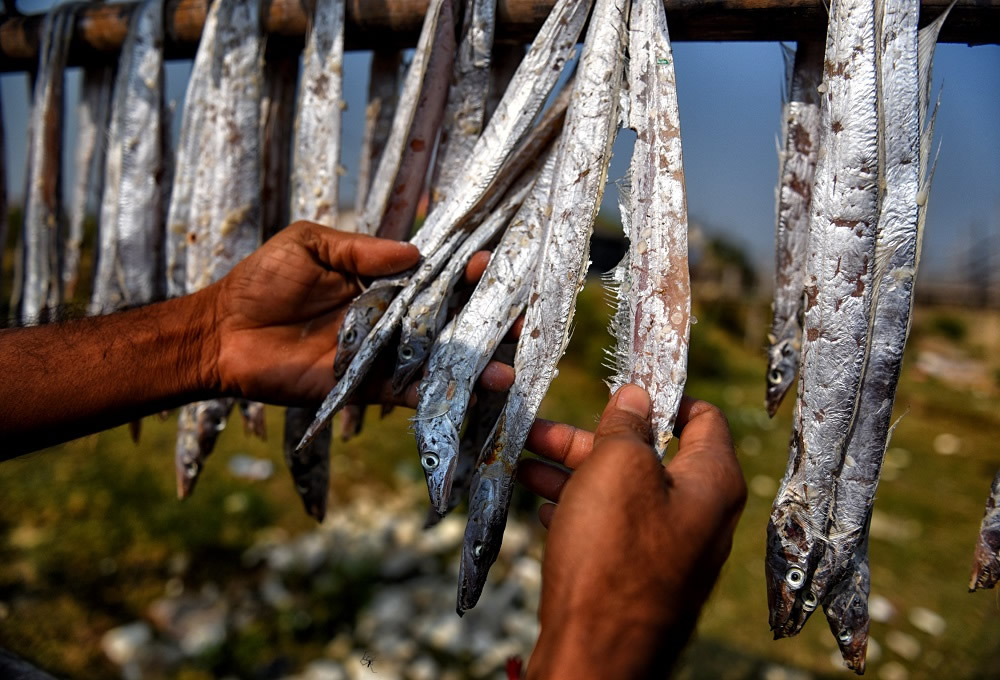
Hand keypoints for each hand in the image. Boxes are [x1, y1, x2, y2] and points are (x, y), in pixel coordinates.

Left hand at [206, 222, 509, 405]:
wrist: (223, 332)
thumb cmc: (262, 281)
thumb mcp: (309, 244)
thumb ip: (360, 249)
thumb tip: (414, 252)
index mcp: (380, 280)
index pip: (433, 274)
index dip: (464, 271)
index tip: (493, 264)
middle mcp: (388, 318)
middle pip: (447, 318)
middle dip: (485, 318)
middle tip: (521, 318)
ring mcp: (380, 354)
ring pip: (437, 357)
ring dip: (474, 361)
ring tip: (510, 364)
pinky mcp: (365, 385)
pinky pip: (408, 390)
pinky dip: (439, 391)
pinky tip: (473, 390)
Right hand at [520, 386, 745, 678]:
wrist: (596, 657)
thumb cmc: (612, 561)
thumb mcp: (616, 469)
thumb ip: (627, 427)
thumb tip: (636, 399)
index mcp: (711, 483)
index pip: (702, 418)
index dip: (662, 395)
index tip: (621, 384)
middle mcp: (699, 516)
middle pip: (649, 456)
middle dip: (592, 439)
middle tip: (544, 429)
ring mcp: (671, 550)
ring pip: (622, 493)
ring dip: (573, 472)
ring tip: (523, 462)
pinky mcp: (641, 578)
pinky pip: (612, 530)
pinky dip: (579, 510)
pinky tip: (542, 506)